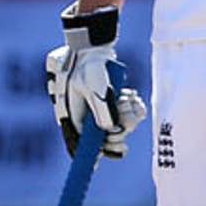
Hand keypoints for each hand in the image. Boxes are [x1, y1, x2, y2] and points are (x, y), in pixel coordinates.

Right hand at [45, 5, 145, 158]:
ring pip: (118, 128)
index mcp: (73, 118)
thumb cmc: (87, 67)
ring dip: (129, 116)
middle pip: (105, 140)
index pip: (81, 146)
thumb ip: (102, 110)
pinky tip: (131, 95)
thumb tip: (111, 131)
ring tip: (129, 98)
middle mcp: (85, 119)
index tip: (118, 151)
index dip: (97, 155)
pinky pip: (125, 117)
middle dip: (120, 130)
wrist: (92, 49)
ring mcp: (98, 113)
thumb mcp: (93, 88)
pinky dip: (132, 109)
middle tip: (127, 115)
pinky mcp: (109, 106)